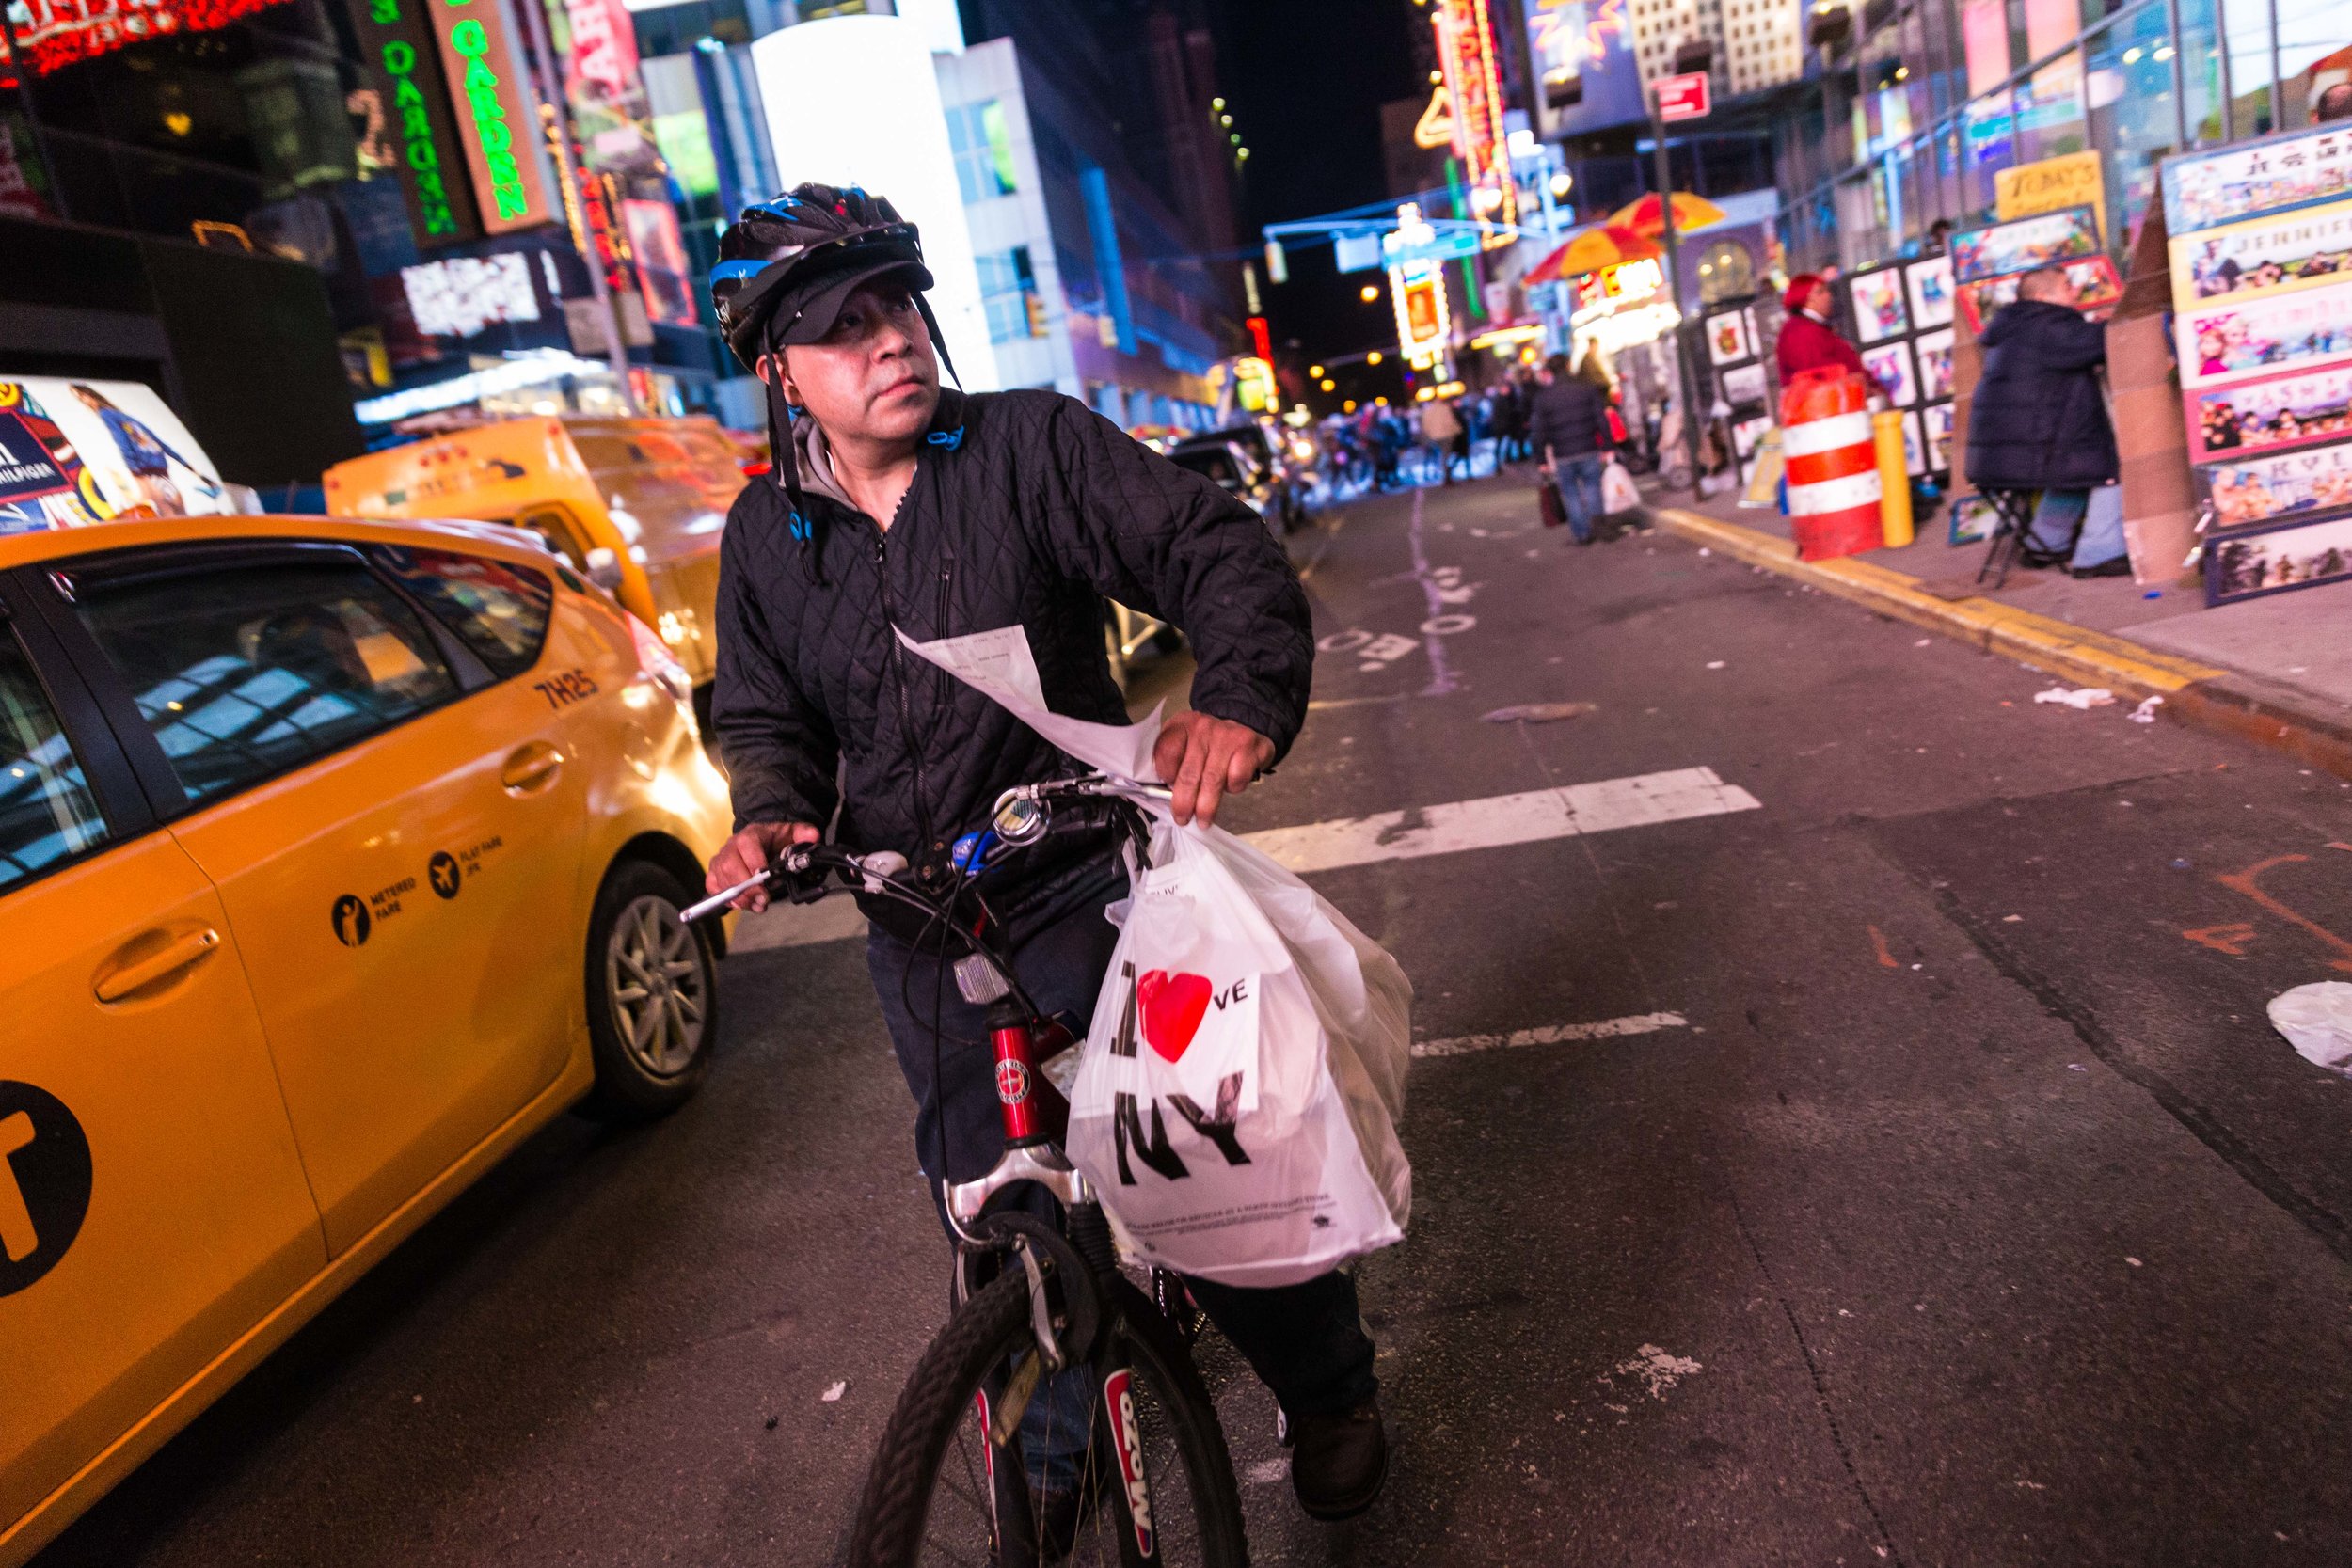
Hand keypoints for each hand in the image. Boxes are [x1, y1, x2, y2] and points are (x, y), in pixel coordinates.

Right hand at [706, 821, 820, 912]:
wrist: (762, 841)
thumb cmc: (776, 839)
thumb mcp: (792, 833)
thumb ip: (804, 833)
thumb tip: (813, 837)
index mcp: (751, 834)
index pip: (747, 845)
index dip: (753, 862)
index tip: (765, 879)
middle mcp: (732, 845)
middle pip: (730, 865)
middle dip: (746, 887)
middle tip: (763, 900)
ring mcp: (721, 859)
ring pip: (721, 878)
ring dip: (739, 897)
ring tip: (758, 905)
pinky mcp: (716, 872)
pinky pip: (713, 885)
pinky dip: (725, 898)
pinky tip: (742, 904)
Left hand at [1152, 710, 1274, 828]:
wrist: (1244, 733)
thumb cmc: (1209, 746)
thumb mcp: (1185, 746)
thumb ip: (1174, 764)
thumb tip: (1165, 795)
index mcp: (1182, 725)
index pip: (1167, 751)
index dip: (1165, 774)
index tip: (1167, 789)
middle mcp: (1202, 727)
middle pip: (1189, 772)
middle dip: (1184, 802)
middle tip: (1183, 819)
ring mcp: (1226, 734)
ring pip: (1212, 780)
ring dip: (1207, 806)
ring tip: (1204, 820)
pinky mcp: (1247, 744)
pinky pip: (1236, 777)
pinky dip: (1233, 788)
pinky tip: (1230, 786)